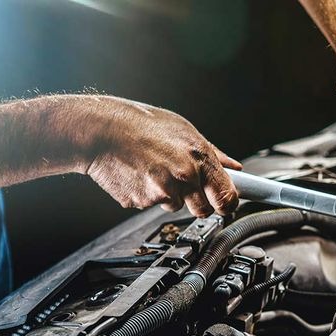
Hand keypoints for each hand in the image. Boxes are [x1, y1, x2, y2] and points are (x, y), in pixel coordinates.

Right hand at [83, 97, 240, 216]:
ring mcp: (162, 192)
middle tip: (184, 184)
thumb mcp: (185, 131)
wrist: (100, 130)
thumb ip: (214, 154)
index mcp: (199, 158)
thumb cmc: (141, 125)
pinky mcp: (142, 202)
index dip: (228, 204)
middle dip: (198, 203)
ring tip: (155, 170)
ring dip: (170, 196)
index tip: (226, 205)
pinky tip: (140, 175)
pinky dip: (148, 195)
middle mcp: (185, 176)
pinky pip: (152, 205)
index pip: (227, 197)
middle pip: (204, 210)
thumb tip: (234, 168)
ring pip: (176, 207)